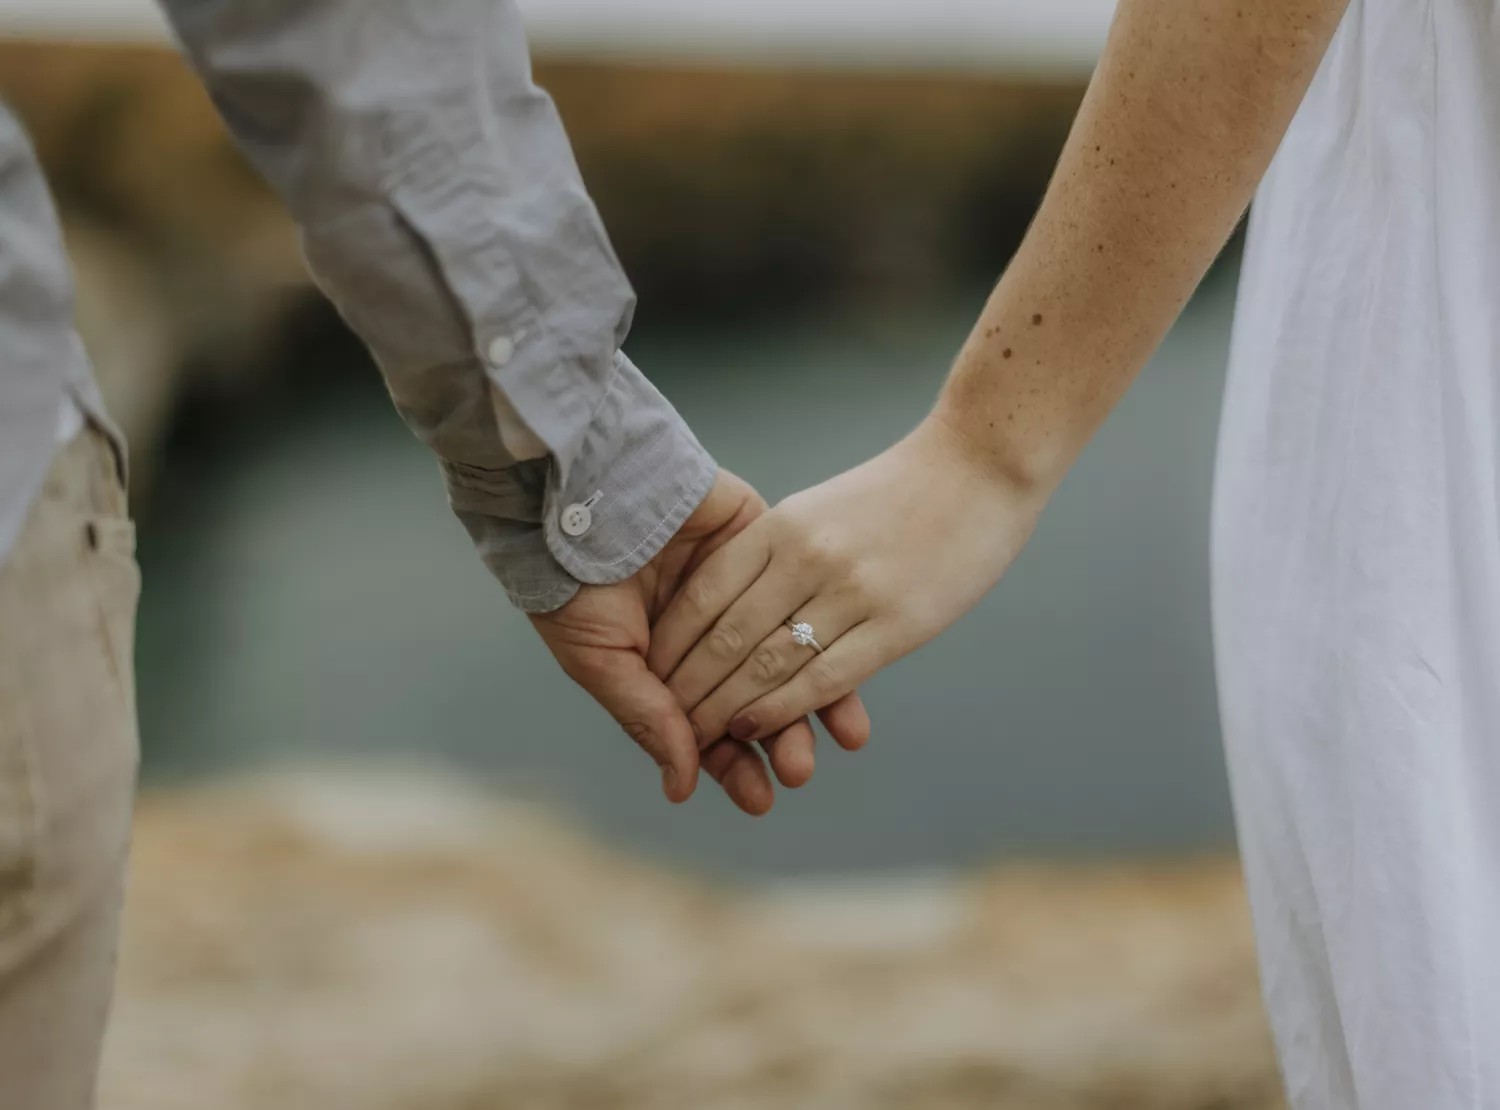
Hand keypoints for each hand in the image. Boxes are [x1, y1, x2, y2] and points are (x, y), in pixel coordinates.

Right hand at [530, 469, 869, 815]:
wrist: (585, 491)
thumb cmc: (574, 582)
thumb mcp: (602, 659)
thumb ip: (649, 718)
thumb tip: (683, 786)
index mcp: (669, 668)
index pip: (713, 727)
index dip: (736, 763)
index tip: (760, 798)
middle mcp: (713, 636)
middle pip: (761, 699)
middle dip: (781, 739)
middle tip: (798, 770)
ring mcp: (745, 591)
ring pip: (793, 654)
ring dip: (817, 698)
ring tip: (840, 734)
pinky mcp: (767, 546)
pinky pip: (807, 597)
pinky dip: (829, 631)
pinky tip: (852, 668)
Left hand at [647, 419, 1045, 745]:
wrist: (982, 462)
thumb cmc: (901, 490)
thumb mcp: (822, 508)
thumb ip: (779, 553)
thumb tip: (733, 607)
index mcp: (782, 525)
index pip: (705, 594)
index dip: (671, 642)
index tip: (647, 674)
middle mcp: (807, 557)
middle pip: (726, 637)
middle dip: (687, 687)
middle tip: (664, 722)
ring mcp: (851, 591)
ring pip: (767, 664)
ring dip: (724, 709)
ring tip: (696, 740)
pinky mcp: (896, 624)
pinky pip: (823, 678)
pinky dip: (780, 709)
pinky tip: (753, 730)